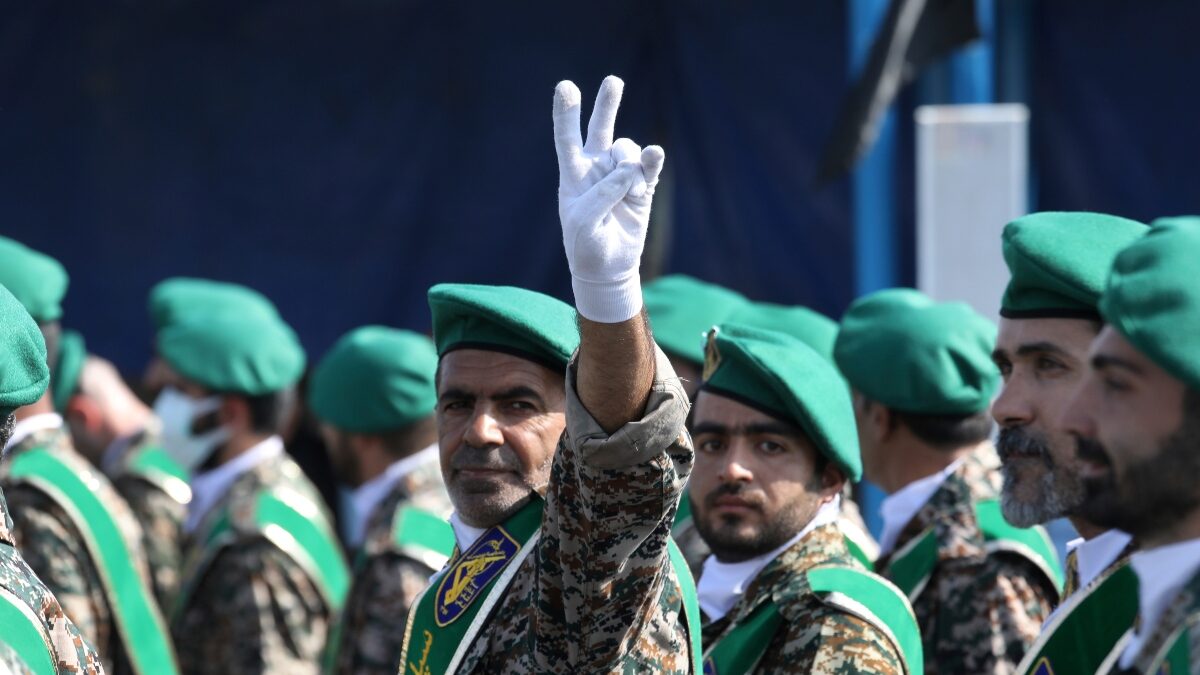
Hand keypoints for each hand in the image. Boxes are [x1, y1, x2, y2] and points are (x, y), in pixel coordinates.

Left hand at [553, 76, 664, 322]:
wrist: (607, 268)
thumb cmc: (585, 244)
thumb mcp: (585, 220)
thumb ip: (604, 192)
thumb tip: (631, 168)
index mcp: (573, 174)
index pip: (567, 138)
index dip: (565, 113)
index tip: (565, 86)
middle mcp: (597, 168)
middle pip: (600, 128)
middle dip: (607, 104)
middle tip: (614, 81)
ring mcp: (621, 176)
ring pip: (628, 150)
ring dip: (628, 165)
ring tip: (628, 190)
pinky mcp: (642, 187)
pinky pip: (649, 166)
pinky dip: (652, 160)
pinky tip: (654, 155)